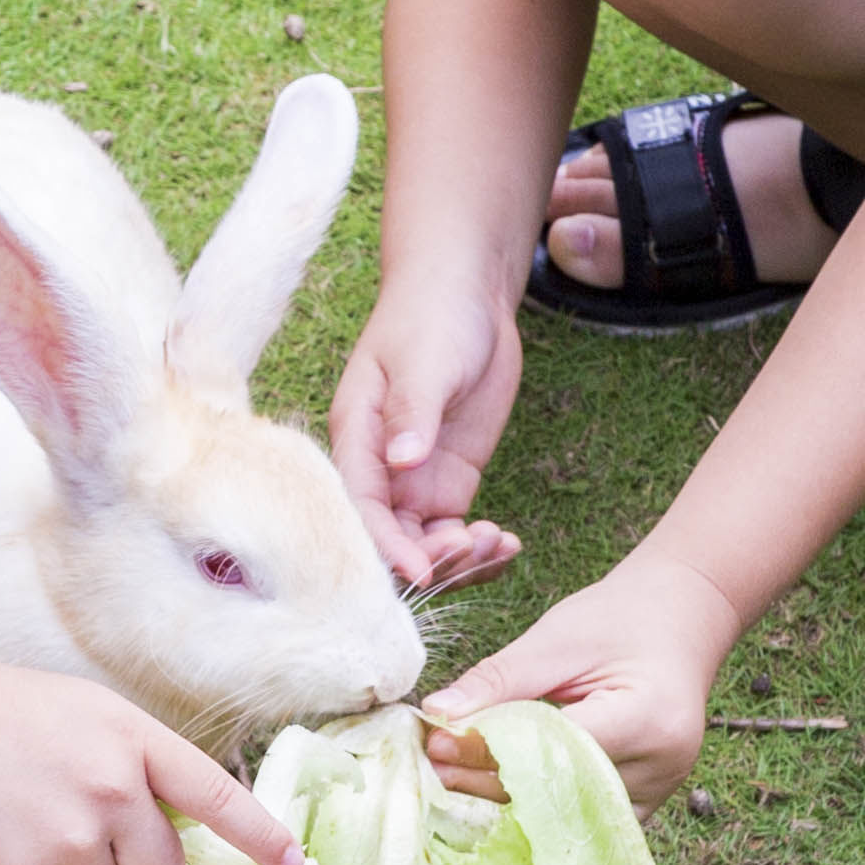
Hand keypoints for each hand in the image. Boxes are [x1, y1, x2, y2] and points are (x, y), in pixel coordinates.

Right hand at [0, 655, 301, 864]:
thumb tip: (171, 829)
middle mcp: (114, 791)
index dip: (259, 836)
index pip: (215, 797)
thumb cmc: (4, 714)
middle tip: (91, 834)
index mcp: (134, 741)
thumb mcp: (88, 714)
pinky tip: (1, 835)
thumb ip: (139, 764)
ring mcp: (72, 839)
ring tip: (29, 817)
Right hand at [332, 283, 526, 596]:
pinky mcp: (448, 482)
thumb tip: (402, 460)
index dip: (387, 547)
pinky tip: (509, 545)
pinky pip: (454, 534)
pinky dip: (478, 549)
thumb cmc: (433, 314)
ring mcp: (413, 482)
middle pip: (388, 540)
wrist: (466, 294)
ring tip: (499, 542)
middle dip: (427, 559)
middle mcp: (378, 470)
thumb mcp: (425, 359)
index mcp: (356, 438)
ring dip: (457, 560)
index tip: (424, 570)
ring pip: (422, 546)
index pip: (359, 509)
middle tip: (473, 547)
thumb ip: (413, 411)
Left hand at [420, 554, 742, 813]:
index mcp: (648, 718)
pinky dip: (535, 803)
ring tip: (452, 778)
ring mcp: (658, 791)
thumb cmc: (620, 619)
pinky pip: (580, 814)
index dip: (490, 752)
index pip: (555, 749)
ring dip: (506, 798)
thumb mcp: (556, 638)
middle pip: (558, 791)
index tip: (436, 744)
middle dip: (488, 781)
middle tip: (431, 768)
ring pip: (564, 812)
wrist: (679, 619)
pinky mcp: (645, 802)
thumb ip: (498, 680)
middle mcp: (661, 767)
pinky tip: (492, 789)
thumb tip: (437, 715)